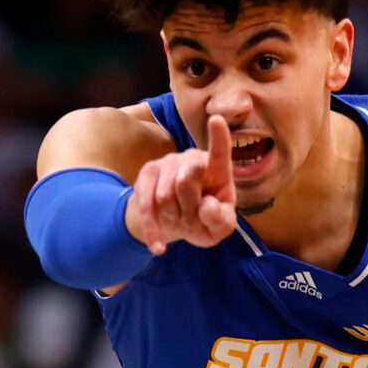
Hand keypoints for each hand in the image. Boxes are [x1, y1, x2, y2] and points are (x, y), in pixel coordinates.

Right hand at [123, 113, 238, 254]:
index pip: (219, 153)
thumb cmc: (204, 220)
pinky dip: (154, 229)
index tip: (216, 120)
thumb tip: (206, 206)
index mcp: (217, 170)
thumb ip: (221, 220)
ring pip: (164, 195)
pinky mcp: (147, 175)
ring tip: (179, 218)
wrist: (174, 222)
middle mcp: (192, 159)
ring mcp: (168, 163)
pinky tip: (159, 247)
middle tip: (192, 218)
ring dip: (173, 217)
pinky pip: (147, 204)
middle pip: (185, 182)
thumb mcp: (219, 228)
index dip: (219, 138)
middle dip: (188, 208)